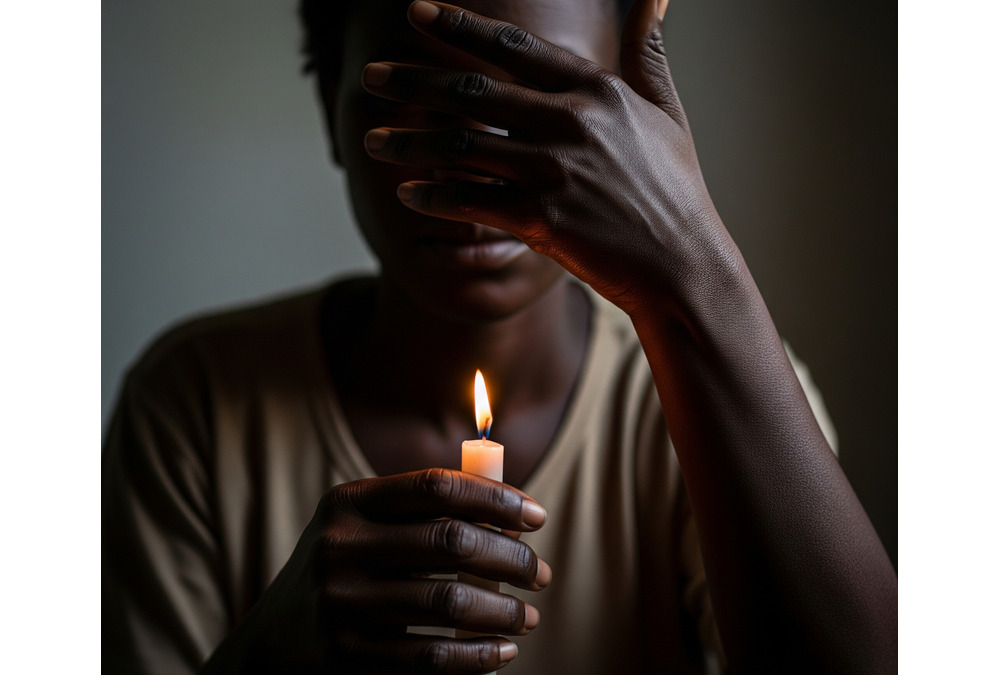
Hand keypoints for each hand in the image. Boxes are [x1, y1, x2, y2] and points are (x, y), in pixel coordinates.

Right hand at [201, 469, 548, 673]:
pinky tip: (501, 652)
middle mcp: (340, 546)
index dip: (496, 498)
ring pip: (449, 603)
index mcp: (348, 502)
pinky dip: (478, 657)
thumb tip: (512, 511)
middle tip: (541, 574)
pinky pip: (432, 658)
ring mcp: (341, 602)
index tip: (537, 517)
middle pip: (451, 541)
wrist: (270, 643)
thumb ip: (420, 513)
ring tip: (529, 617)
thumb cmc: (341, 572)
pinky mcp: (346, 656)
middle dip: (512, 558)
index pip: (436, 485)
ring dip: (505, 611)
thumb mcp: (361, 528)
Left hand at [361, 0, 739, 318]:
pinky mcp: (542, 219)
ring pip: (461, 146)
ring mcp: (554, 171)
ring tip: (372, 142)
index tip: (416, 12)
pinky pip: (471, 200)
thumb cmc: (674, 188)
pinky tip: (407, 193)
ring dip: (409, 143)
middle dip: (413, 81)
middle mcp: (570, 123)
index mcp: (596, 90)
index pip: (515, 45)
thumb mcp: (666, 111)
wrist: (682, 264)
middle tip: (372, 76)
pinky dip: (434, 196)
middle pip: (472, 91)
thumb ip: (648, 51)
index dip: (460, 25)